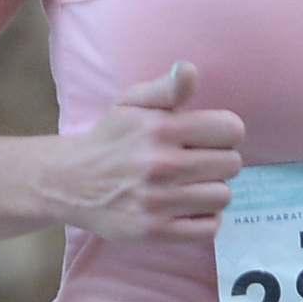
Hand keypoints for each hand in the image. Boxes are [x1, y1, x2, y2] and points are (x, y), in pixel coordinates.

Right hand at [57, 61, 244, 240]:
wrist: (71, 183)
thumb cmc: (111, 139)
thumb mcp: (132, 102)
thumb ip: (167, 87)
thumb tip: (188, 69)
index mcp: (160, 128)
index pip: (231, 129)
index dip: (225, 132)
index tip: (208, 138)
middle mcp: (160, 164)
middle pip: (231, 164)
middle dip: (219, 161)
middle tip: (197, 163)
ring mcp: (158, 201)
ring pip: (222, 196)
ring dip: (212, 191)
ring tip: (191, 186)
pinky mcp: (155, 231)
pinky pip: (209, 228)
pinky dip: (205, 219)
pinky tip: (188, 208)